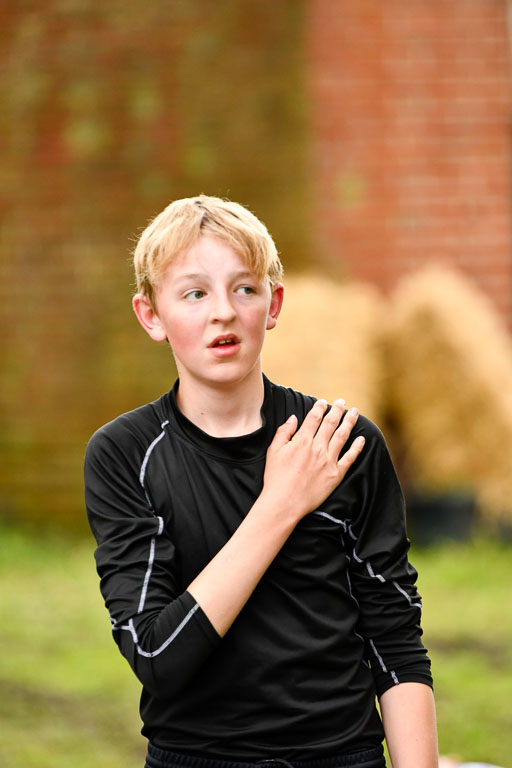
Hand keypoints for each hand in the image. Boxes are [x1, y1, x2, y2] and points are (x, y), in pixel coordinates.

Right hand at [261, 398, 364, 521]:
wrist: (284, 503)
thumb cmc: (275, 478)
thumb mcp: (273, 451)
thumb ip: (284, 432)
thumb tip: (294, 418)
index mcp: (302, 440)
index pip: (314, 418)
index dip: (320, 407)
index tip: (324, 402)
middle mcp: (317, 448)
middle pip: (331, 423)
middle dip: (337, 410)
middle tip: (342, 402)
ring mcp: (328, 461)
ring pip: (342, 436)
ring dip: (349, 422)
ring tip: (355, 413)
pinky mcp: (336, 474)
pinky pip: (350, 458)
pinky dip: (357, 447)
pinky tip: (362, 439)